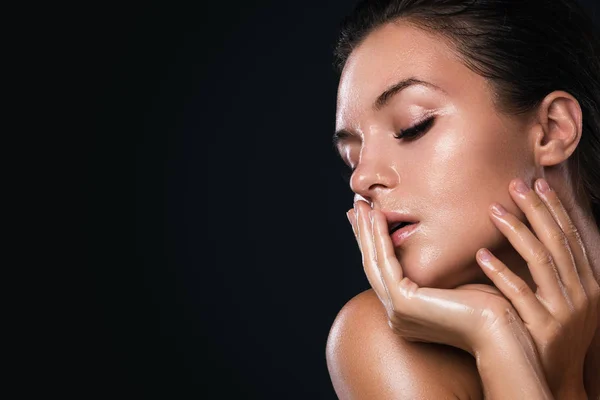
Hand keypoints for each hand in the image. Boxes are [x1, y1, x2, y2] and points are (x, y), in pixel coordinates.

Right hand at [348, 198, 530, 356]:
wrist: (502, 332)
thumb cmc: (491, 309)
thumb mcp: (458, 281)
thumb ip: (438, 268)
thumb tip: (434, 244)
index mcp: (408, 312)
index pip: (385, 272)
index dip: (375, 243)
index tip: (369, 218)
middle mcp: (397, 314)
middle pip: (374, 266)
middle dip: (363, 234)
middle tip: (356, 207)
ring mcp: (397, 311)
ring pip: (374, 263)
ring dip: (366, 231)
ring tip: (360, 205)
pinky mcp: (403, 303)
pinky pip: (386, 263)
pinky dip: (379, 237)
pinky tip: (377, 216)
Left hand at [472, 178, 598, 397]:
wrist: (555, 384)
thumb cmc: (549, 338)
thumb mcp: (562, 302)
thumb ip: (552, 273)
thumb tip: (534, 236)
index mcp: (588, 284)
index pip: (571, 237)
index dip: (555, 208)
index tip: (538, 182)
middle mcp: (582, 294)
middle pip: (558, 241)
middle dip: (538, 209)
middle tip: (515, 183)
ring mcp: (564, 312)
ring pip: (542, 261)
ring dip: (517, 231)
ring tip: (493, 210)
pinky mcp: (543, 329)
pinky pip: (519, 294)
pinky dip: (501, 272)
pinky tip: (482, 255)